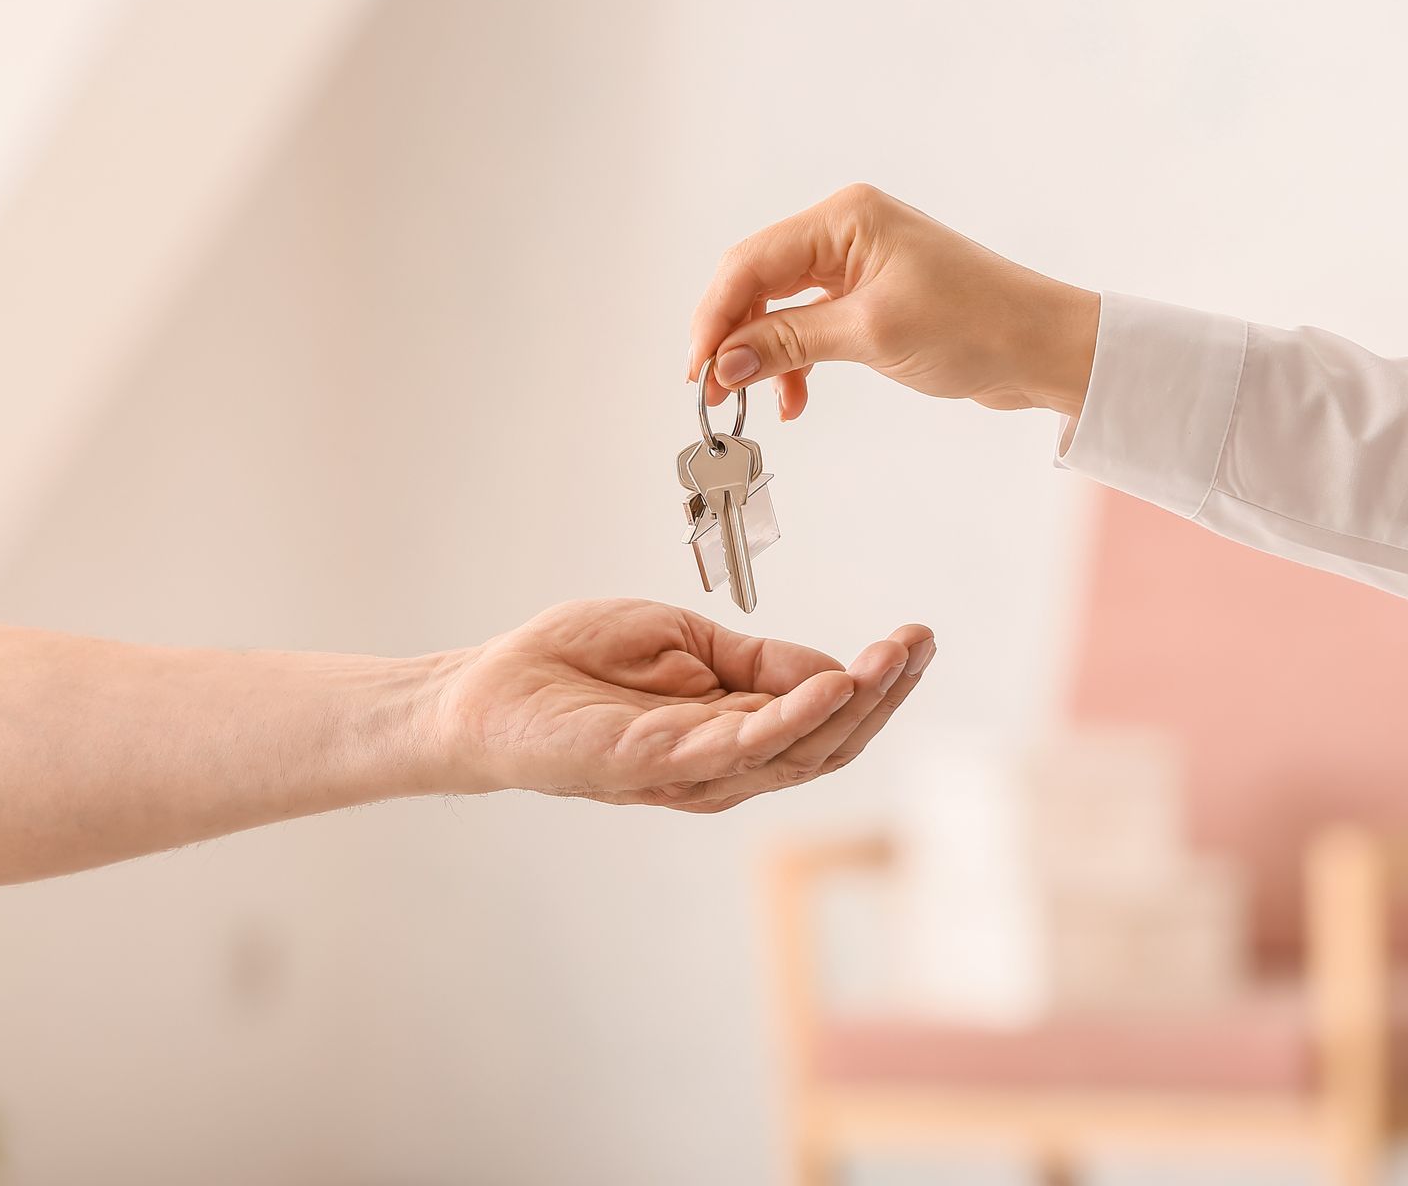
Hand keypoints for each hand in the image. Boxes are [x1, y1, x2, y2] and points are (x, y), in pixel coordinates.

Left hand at [434, 599, 933, 811]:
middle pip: (828, 742)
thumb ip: (755, 659)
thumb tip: (832, 668)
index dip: (876, 679)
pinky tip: (830, 684)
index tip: (917, 635)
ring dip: (853, 703)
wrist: (487, 689)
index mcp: (734, 730)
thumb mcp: (685, 639)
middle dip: (883, 692)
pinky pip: (739, 748)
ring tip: (892, 657)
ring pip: (798, 752)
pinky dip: (791, 717)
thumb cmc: (575, 665)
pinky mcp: (655, 766)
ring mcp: (692, 772)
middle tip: (920, 642)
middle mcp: (724, 764)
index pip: (826, 715)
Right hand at [687, 184, 1100, 419]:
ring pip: (780, 307)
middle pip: (758, 281)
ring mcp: (858, 265)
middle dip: (732, 337)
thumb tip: (725, 361)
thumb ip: (790, 343)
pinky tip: (794, 396)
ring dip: (763, 353)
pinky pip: (810, 324)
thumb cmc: (978, 324)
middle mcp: (846, 231)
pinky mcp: (870, 298)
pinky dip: (795, 359)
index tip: (696, 369)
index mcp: (845, 217)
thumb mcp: (872, 333)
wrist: (1043, 348)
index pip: (751, 262)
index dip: (715, 317)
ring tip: (756, 400)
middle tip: (714, 391)